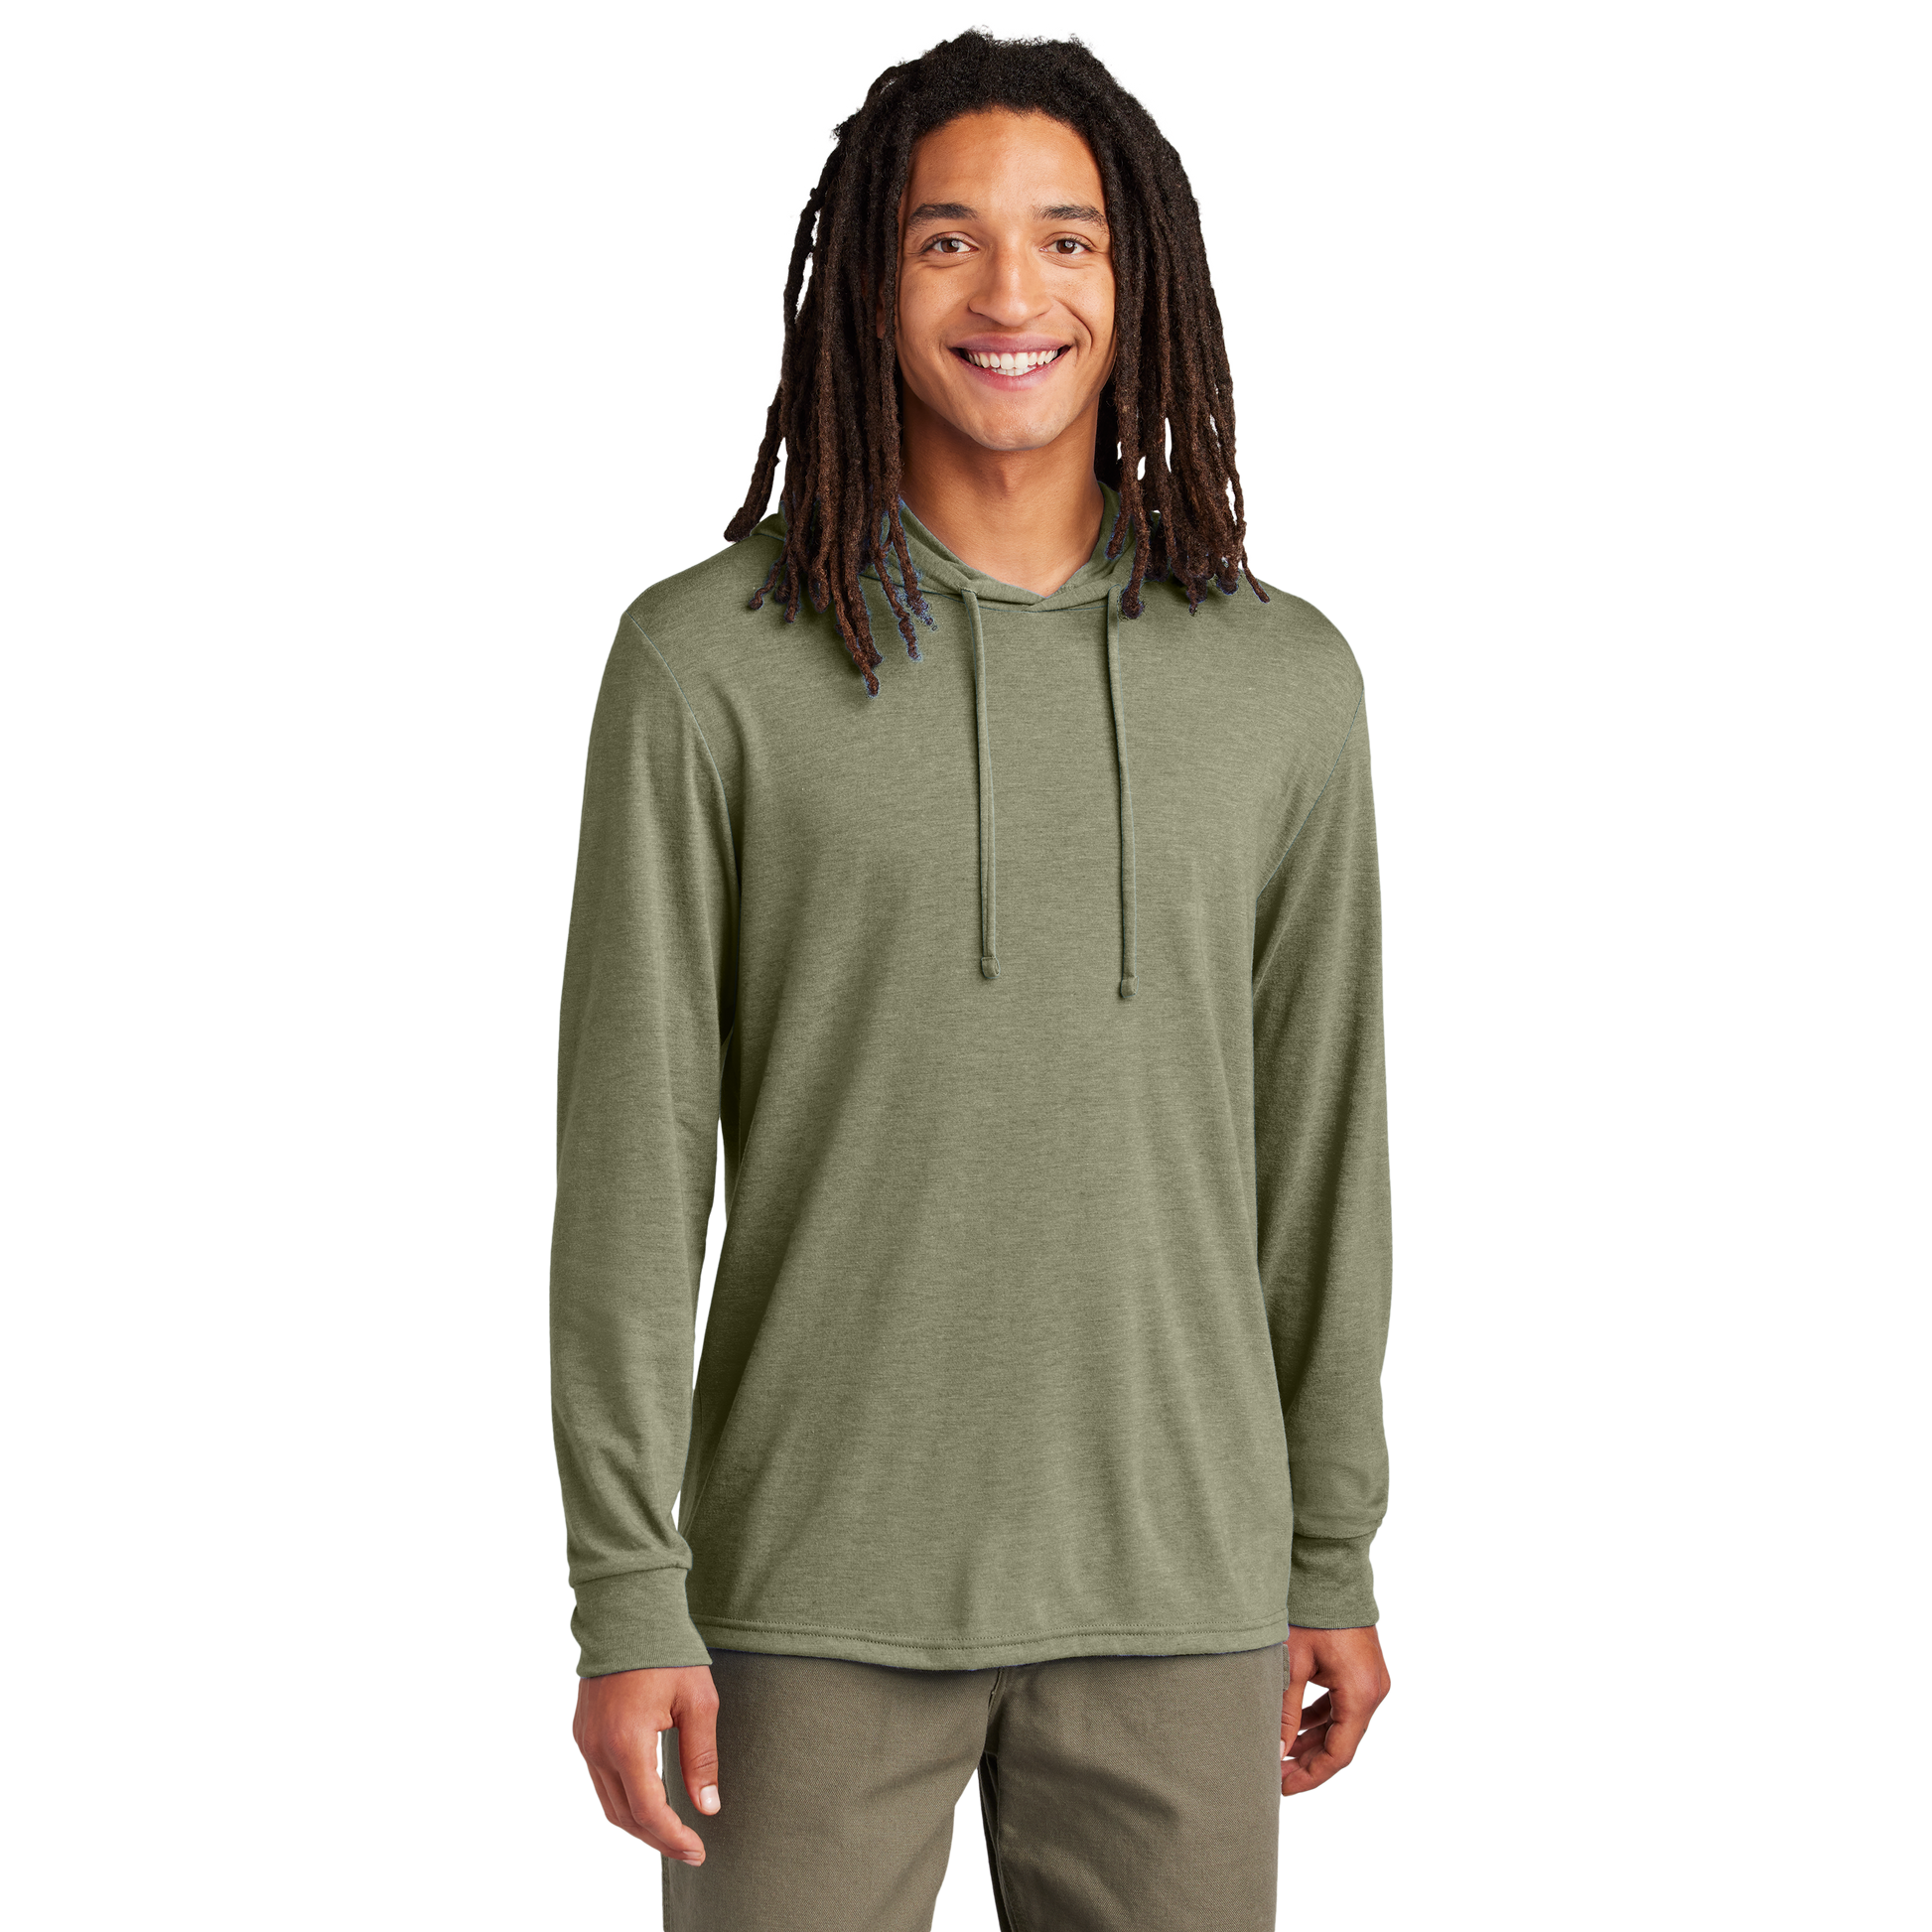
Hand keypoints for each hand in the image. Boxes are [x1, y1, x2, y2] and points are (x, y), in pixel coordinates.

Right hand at [571, 1665, 721, 1861]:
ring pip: (609, 1803)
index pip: (648, 1810)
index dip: (674, 1837)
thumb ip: (701, 1758)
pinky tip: (648, 1802)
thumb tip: (707, 1808)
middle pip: (625, 1816)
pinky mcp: (582, 1733)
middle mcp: (598, 1748)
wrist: (628, 1612)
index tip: (698, 1850)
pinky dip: (624, 1800)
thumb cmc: (668, 1653)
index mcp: (628, 1742)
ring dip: (639, 1824)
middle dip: (658, 1839)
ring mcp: (585, 1741)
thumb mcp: (698, 1702)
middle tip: (690, 1850)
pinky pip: (600, 1781)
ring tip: (671, 1833)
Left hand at [1280, 1625, 1390, 1797]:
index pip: (1338, 1753)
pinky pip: (1341, 1705)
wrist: (1330, 1570)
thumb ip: (1285, 1711)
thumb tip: (1276, 1752)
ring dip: (1312, 1740)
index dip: (1310, 1775)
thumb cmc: (1312, 1613)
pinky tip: (1294, 1728)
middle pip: (1340, 1742)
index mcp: (1360, 1694)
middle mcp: (1372, 1691)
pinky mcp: (1360, 1671)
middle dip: (1308, 1761)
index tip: (1282, 1786)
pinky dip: (1319, 1719)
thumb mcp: (1292, 1664)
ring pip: (1340, 1725)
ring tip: (1279, 1753)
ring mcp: (1369, 1681)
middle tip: (1275, 1774)